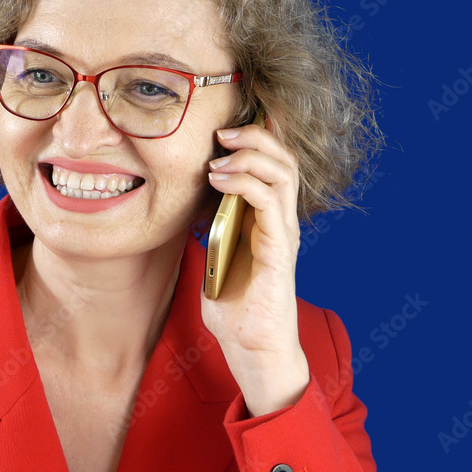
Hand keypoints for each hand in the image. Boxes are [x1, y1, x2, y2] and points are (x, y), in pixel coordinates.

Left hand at [200, 114, 309, 416]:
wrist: (252, 346)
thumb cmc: (235, 305)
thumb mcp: (217, 254)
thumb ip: (213, 227)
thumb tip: (188, 204)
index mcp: (268, 218)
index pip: (275, 165)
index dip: (260, 137)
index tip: (226, 125)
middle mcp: (282, 220)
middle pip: (283, 159)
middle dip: (255, 135)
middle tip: (222, 131)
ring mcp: (283, 233)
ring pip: (282, 173)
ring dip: (249, 155)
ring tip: (218, 155)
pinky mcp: (279, 249)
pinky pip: (269, 202)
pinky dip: (244, 182)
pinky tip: (218, 179)